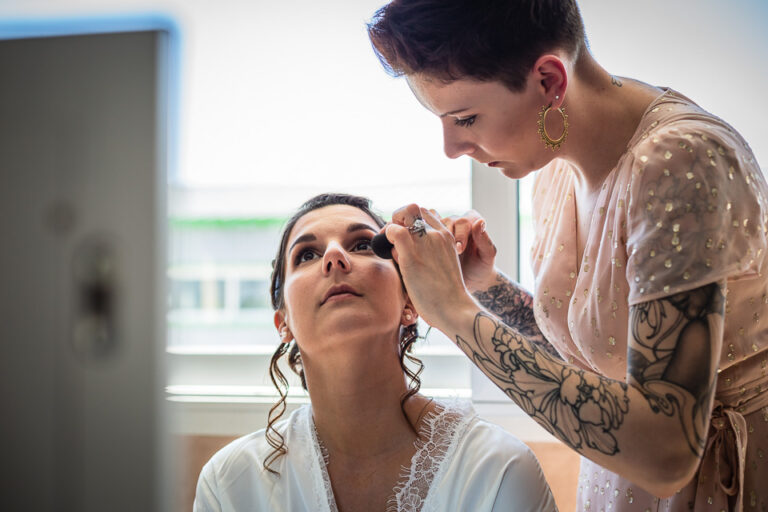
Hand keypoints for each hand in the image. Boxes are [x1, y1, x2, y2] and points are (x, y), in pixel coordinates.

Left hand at [382, 204, 475, 329]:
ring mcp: (425, 242)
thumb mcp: (440, 266)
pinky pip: (393, 230)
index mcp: (447, 236)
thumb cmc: (445, 295)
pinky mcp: (412, 254)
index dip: (411, 223)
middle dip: (399, 218)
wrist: (454, 309)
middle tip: (394, 238)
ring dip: (393, 226)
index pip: (425, 214)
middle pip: (414, 208)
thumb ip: (426, 254)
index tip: (406, 239)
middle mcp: (437, 234)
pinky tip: (390, 252)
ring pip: (404, 213)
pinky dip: (387, 236)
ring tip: (393, 248)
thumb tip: (398, 250)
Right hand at [430, 209, 497, 292]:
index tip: (459, 249)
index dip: (460, 234)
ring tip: (432, 254)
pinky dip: (421, 240)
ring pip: (433, 226)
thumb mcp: (487, 256)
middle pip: (446, 222)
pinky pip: (423, 232)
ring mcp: (442, 228)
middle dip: (445, 237)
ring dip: (432, 239)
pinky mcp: (431, 237)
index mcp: (472, 221)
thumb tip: (480, 222)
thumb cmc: (482, 267)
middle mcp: (456, 221)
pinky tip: (422, 252)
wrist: (470, 280)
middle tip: (445, 253)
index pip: (463, 221)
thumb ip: (485, 240)